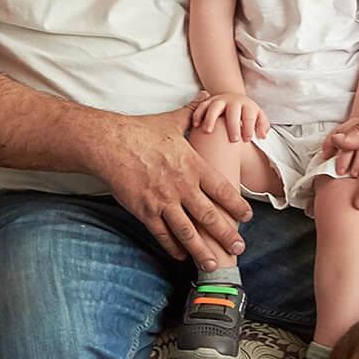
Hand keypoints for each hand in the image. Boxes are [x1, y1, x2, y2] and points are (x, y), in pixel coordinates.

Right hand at [95, 104, 251, 270]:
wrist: (111, 144)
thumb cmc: (142, 131)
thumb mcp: (171, 121)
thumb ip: (192, 113)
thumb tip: (205, 95)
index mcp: (193, 166)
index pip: (222, 190)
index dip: (237, 206)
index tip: (247, 217)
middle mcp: (182, 186)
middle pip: (210, 217)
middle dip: (227, 235)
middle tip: (239, 248)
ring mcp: (164, 201)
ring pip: (189, 232)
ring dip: (204, 251)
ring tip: (215, 263)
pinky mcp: (145, 211)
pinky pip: (163, 235)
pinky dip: (174, 247)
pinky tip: (182, 256)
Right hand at [192, 92, 269, 143]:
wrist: (233, 100)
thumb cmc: (246, 114)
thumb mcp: (258, 116)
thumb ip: (262, 125)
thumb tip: (262, 135)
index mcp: (247, 105)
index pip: (249, 115)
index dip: (250, 127)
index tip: (247, 140)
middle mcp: (232, 101)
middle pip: (233, 112)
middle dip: (233, 126)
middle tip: (234, 140)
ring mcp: (219, 101)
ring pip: (214, 107)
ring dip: (211, 118)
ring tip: (208, 131)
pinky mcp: (208, 102)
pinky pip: (201, 107)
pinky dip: (198, 114)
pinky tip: (195, 125)